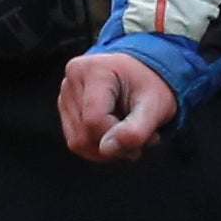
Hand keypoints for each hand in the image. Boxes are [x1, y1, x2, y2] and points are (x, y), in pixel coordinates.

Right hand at [58, 49, 181, 160]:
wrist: (144, 70)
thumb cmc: (151, 86)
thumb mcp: (155, 107)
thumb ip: (135, 131)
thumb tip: (106, 150)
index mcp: (94, 70)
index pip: (95, 120)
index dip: (119, 138)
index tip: (145, 137)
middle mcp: (72, 78)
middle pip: (83, 134)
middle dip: (114, 145)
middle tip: (140, 139)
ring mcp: (65, 92)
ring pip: (77, 141)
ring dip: (106, 147)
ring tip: (128, 133)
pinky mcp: (64, 105)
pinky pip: (74, 139)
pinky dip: (97, 144)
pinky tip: (115, 132)